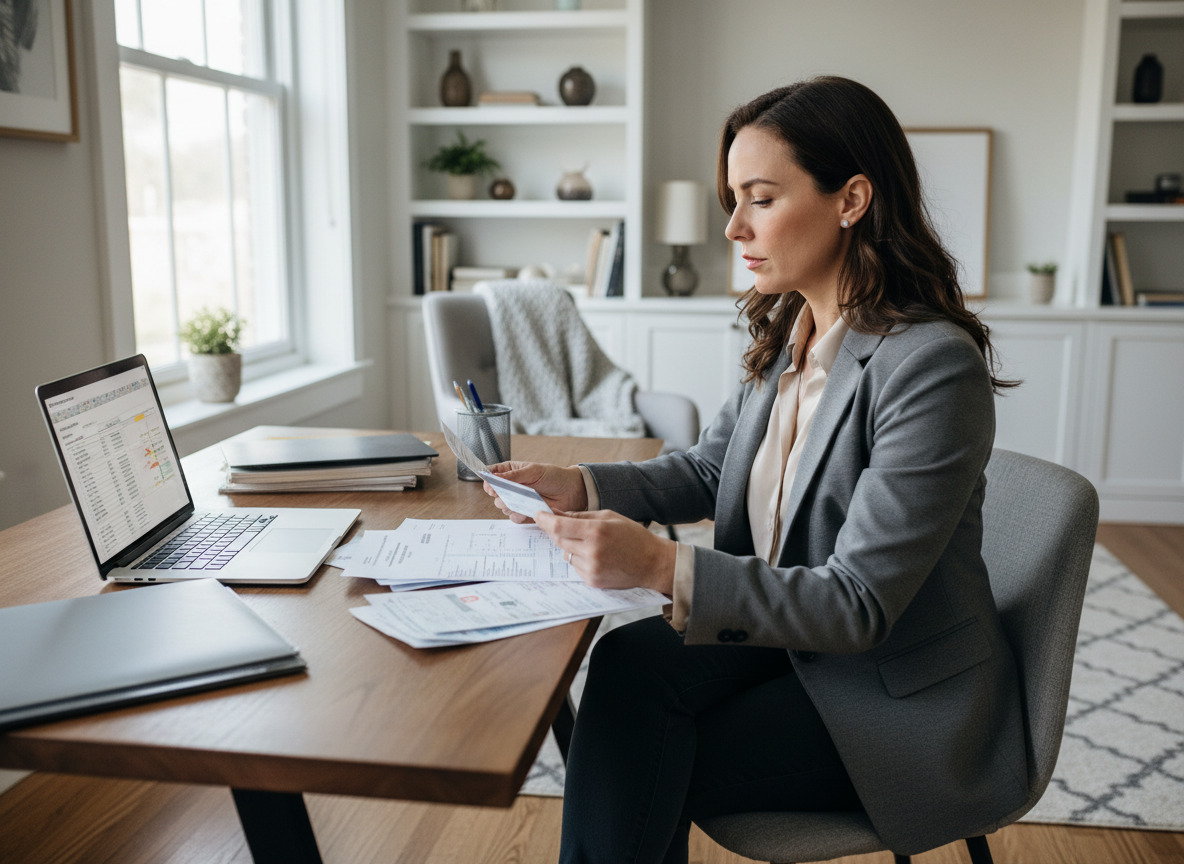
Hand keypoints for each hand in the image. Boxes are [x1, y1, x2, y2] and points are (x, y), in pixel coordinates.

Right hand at [482, 461, 587, 522]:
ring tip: (526, 500)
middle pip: (495, 494)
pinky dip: (520, 515)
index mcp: (511, 472)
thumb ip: (514, 475)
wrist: (571, 491)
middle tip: (513, 493)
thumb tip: (494, 477)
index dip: (489, 481)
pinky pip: (514, 517)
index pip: (491, 475)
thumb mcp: (534, 470)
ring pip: (503, 507)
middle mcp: (511, 487)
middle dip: (502, 495)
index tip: (491, 486)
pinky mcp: (524, 513)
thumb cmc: (554, 476)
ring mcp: (517, 501)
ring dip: (512, 505)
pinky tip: (529, 510)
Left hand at [534, 510, 675, 594]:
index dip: (544, 520)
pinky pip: (575, 566)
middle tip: (558, 524)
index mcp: (596, 531)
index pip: (559, 526)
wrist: (652, 563)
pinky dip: (579, 558)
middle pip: (559, 540)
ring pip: (566, 553)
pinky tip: (595, 555)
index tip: (538, 514)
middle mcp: (592, 552)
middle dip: (555, 531)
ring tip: (588, 541)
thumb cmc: (633, 536)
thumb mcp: (609, 516)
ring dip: (570, 545)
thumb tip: (556, 514)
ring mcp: (591, 569)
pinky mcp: (592, 581)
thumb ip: (581, 516)